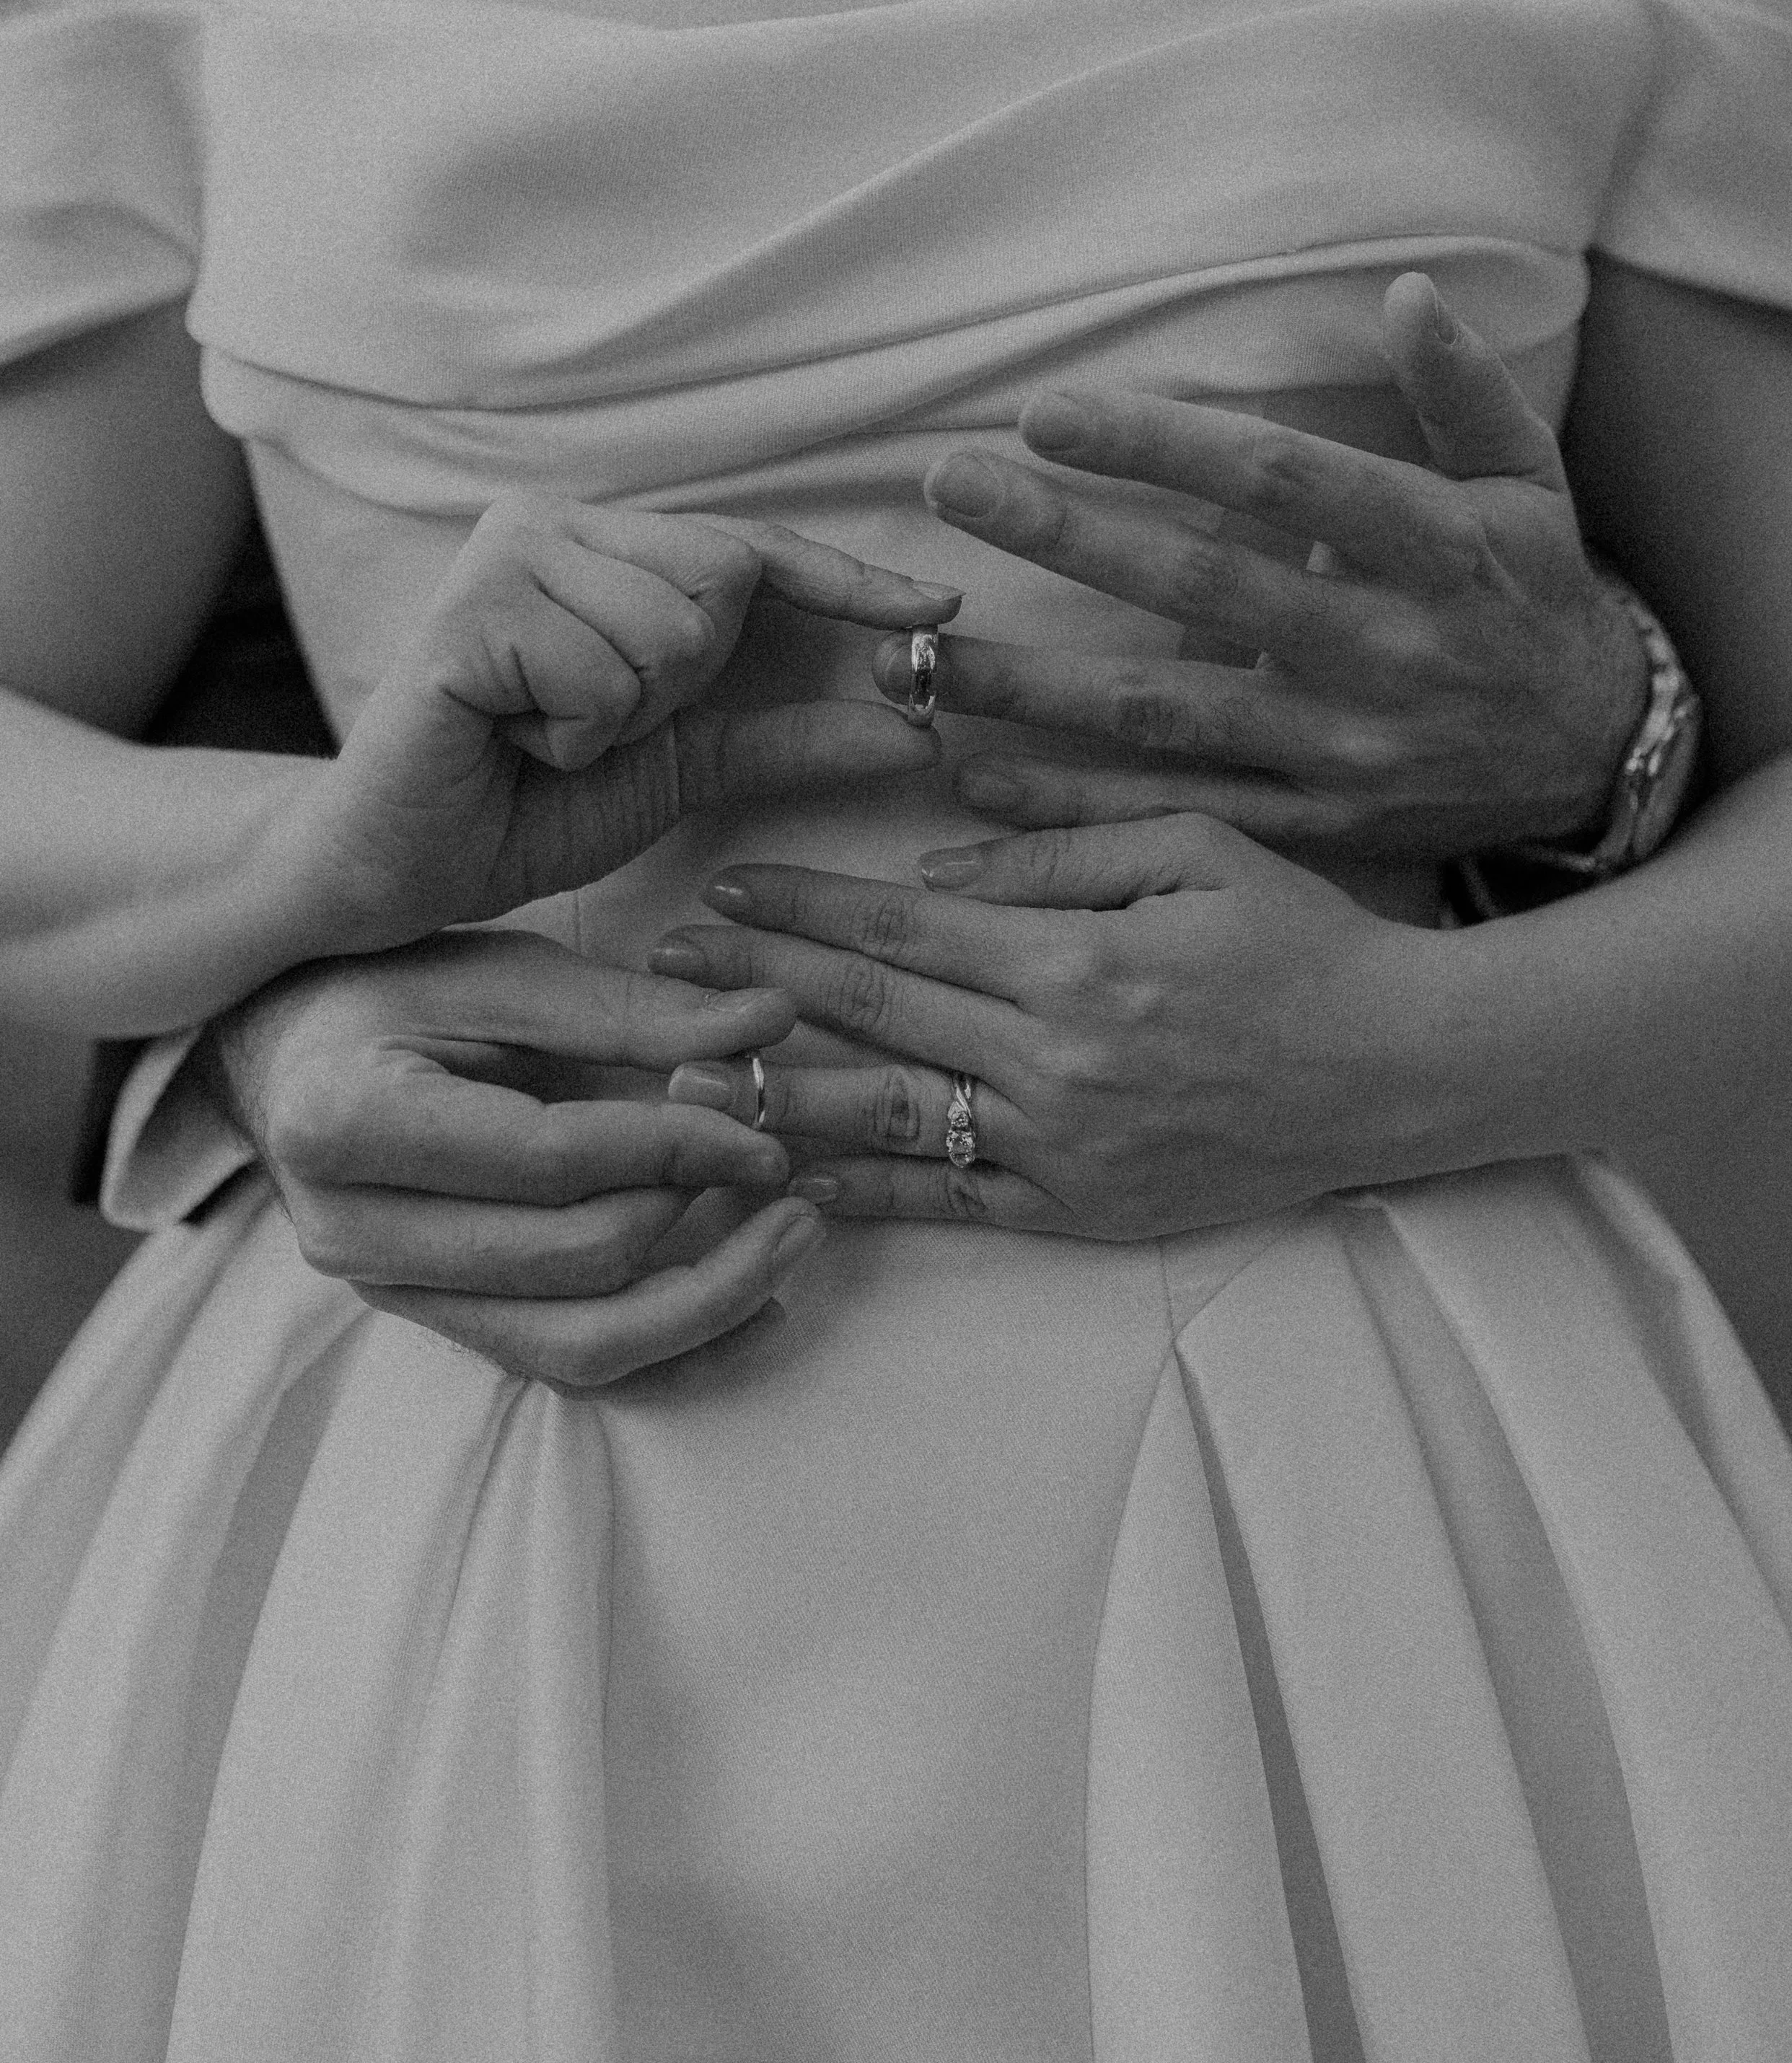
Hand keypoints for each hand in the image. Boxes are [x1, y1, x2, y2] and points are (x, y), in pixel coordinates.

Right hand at [197, 928, 830, 1383]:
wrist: (280, 1055)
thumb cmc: (387, 992)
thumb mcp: (502, 974)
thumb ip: (634, 1009)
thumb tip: (771, 1022)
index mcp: (350, 1121)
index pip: (552, 1159)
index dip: (676, 1147)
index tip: (764, 1127)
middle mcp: (355, 1230)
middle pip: (572, 1262)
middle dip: (703, 1223)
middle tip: (789, 1172)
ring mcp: (388, 1293)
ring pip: (577, 1345)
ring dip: (706, 1303)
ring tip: (792, 1242)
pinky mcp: (431, 1322)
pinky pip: (565, 1363)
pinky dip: (669, 1344)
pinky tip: (751, 1304)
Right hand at [295, 499, 958, 952]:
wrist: (403, 871)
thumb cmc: (533, 805)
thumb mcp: (690, 769)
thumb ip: (795, 738)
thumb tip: (918, 722)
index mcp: (606, 546)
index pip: (756, 548)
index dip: (850, 582)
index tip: (941, 610)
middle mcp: (555, 524)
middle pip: (724, 579)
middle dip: (687, 681)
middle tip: (594, 724)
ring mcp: (506, 554)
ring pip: (670, 632)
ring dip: (625, 716)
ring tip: (545, 733)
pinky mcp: (468, 609)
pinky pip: (600, 676)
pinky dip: (571, 734)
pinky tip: (510, 737)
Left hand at [649, 821, 1446, 1237]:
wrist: (1401, 1070)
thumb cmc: (1303, 942)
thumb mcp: (1194, 849)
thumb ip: (1057, 852)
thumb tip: (929, 869)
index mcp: (1077, 959)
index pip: (901, 930)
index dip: (801, 912)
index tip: (722, 892)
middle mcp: (1056, 1059)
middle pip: (871, 1017)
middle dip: (756, 989)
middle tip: (661, 970)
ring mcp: (1064, 1147)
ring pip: (888, 1119)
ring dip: (776, 1096)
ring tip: (683, 1078)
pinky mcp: (1082, 1213)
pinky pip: (950, 1204)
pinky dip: (863, 1194)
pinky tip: (785, 1179)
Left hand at [874, 276, 1647, 861]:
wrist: (1596, 759)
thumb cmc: (1537, 597)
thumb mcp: (1530, 482)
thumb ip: (1464, 389)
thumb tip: (1406, 293)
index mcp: (1430, 548)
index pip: (1279, 482)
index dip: (1161, 444)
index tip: (1047, 411)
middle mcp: (1380, 649)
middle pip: (1200, 586)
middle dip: (1065, 535)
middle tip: (946, 488)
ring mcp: (1340, 746)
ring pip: (1165, 712)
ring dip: (1033, 681)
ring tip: (918, 648)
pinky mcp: (1313, 823)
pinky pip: (1176, 813)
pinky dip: (1073, 801)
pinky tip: (975, 770)